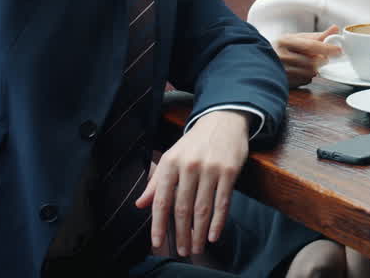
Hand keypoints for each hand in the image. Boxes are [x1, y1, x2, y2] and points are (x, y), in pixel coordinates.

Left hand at [137, 110, 249, 256]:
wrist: (222, 120)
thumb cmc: (194, 142)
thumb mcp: (171, 157)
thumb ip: (156, 182)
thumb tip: (140, 205)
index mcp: (170, 163)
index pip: (161, 200)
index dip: (158, 224)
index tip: (158, 243)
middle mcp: (189, 166)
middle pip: (182, 208)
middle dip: (181, 234)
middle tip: (183, 250)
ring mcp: (210, 168)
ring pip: (202, 208)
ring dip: (199, 232)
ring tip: (197, 248)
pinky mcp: (229, 171)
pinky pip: (223, 202)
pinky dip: (218, 222)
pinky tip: (214, 235)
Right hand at [275, 25, 341, 86]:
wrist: (263, 62)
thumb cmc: (283, 49)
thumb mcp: (296, 38)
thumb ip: (317, 36)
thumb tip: (335, 29)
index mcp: (284, 41)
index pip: (310, 45)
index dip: (327, 48)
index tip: (339, 50)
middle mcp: (281, 56)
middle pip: (311, 61)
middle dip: (321, 60)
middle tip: (323, 58)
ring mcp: (281, 71)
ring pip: (310, 72)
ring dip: (315, 69)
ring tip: (309, 64)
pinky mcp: (284, 82)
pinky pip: (305, 81)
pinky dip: (308, 76)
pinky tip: (301, 71)